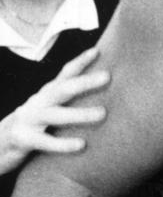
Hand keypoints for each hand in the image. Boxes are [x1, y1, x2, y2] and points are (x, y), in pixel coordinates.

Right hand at [0, 47, 109, 174]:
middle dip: (84, 82)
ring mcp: (27, 120)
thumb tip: (106, 98)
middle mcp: (37, 103)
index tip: (97, 51)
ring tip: (102, 113)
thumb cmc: (31, 128)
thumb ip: (68, 103)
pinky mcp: (21, 139)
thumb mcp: (47, 111)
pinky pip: (44, 142)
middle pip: (61, 90)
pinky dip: (63, 143)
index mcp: (46, 95)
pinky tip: (81, 144)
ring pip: (55, 115)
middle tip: (107, 76)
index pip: (64, 75)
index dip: (80, 62)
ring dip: (79, 113)